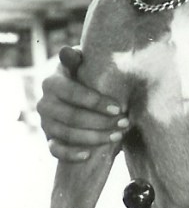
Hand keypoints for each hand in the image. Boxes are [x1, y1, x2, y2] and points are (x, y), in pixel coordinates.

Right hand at [36, 46, 127, 160]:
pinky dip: (71, 154)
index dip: (95, 101)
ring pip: (67, 134)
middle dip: (101, 122)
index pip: (72, 92)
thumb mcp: (83, 66)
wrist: (76, 98)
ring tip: (118, 136)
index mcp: (52, 82)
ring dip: (94, 137)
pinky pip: (56, 150)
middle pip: (72, 116)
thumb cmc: (86, 79)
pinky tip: (88, 155)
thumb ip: (77, 59)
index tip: (118, 108)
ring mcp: (45, 123)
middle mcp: (44, 103)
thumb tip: (67, 51)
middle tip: (124, 123)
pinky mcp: (48, 140)